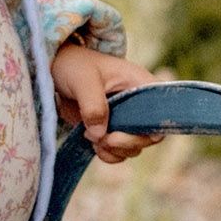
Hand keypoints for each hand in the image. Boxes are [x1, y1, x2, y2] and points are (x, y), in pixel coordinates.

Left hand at [50, 45, 162, 163]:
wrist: (56, 71)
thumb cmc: (74, 66)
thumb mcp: (83, 80)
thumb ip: (93, 105)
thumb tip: (101, 134)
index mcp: (141, 84)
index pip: (163, 110)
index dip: (154, 127)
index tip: (131, 132)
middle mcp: (138, 104)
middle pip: (150, 135)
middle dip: (128, 142)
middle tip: (106, 139)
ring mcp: (126, 119)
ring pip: (134, 147)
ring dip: (115, 150)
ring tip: (92, 136)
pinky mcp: (112, 130)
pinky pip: (119, 152)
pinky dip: (108, 154)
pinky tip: (92, 143)